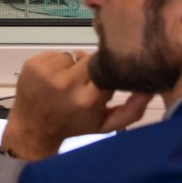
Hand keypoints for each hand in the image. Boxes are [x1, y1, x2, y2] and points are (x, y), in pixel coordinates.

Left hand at [1, 50, 149, 160]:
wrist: (33, 128)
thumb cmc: (72, 126)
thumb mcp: (104, 125)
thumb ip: (131, 111)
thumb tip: (148, 90)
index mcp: (88, 98)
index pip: (109, 68)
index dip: (109, 71)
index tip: (106, 77)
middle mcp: (67, 82)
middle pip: (92, 58)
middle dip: (92, 68)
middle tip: (86, 82)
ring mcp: (48, 71)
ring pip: (74, 55)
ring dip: (73, 66)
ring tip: (67, 82)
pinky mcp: (34, 63)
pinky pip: (57, 54)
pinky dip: (58, 63)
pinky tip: (53, 78)